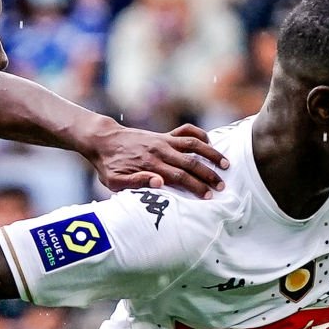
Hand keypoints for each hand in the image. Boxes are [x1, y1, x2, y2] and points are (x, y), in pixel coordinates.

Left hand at [85, 121, 227, 197]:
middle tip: (222, 186)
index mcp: (150, 165)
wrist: (102, 140)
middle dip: (209, 175)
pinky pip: (186, 131)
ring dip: (212, 153)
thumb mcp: (115, 181)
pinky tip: (210, 142)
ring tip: (226, 164)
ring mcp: (163, 140)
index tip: (208, 196)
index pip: (179, 177)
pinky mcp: (164, 135)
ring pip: (193, 145)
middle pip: (191, 163)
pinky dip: (199, 134)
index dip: (196, 187)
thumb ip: (136, 183)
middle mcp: (160, 151)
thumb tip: (160, 183)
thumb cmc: (108, 165)